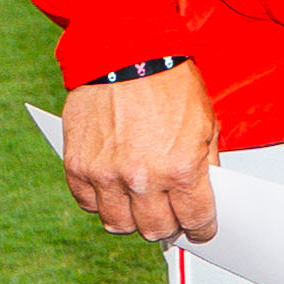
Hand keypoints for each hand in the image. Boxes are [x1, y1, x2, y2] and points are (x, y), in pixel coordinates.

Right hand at [61, 63, 222, 247]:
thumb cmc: (169, 84)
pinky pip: (87, 203)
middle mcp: (141, 178)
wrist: (126, 53)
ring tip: (141, 205)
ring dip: (132, 219)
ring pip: (117, 224)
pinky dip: (101, 202)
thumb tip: (203, 196)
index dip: (202, 229)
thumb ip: (204, 166)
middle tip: (171, 217)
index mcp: (181, 169)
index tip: (201, 230)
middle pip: (154, 230)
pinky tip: (114, 189)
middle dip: (168, 227)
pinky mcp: (77, 165)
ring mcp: (105, 174)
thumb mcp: (206, 125)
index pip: (195, 220)